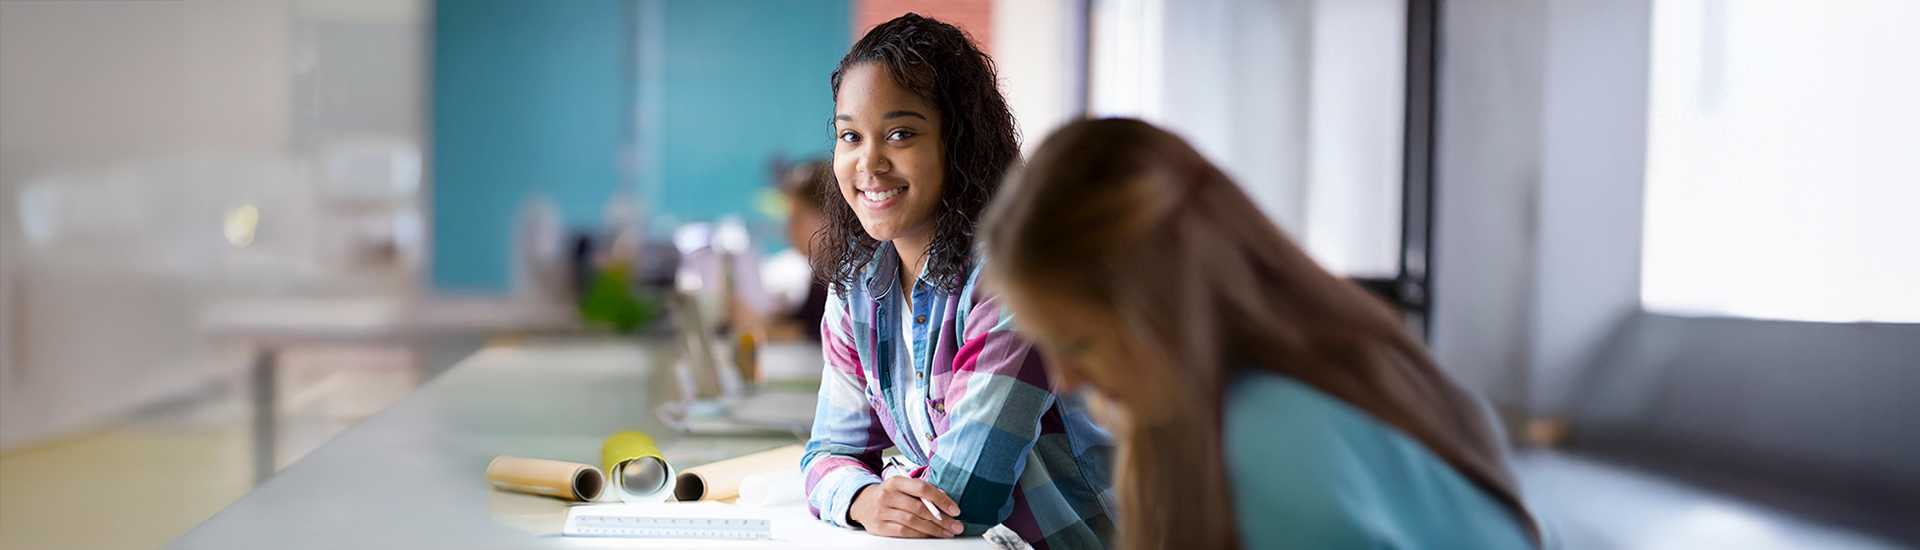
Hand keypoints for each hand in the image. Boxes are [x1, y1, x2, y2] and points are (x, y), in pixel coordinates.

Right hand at [848, 476, 963, 537]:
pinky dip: (920, 535)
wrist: (862, 503)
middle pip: (919, 508)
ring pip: (912, 522)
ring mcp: (882, 511)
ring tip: (947, 532)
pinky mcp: (879, 526)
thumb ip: (922, 491)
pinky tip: (930, 535)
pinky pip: (903, 532)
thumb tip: (945, 501)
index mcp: (896, 481)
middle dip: (942, 519)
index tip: (955, 510)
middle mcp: (887, 495)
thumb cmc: (889, 494)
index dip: (941, 499)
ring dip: (933, 529)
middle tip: (956, 526)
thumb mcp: (902, 487)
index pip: (922, 488)